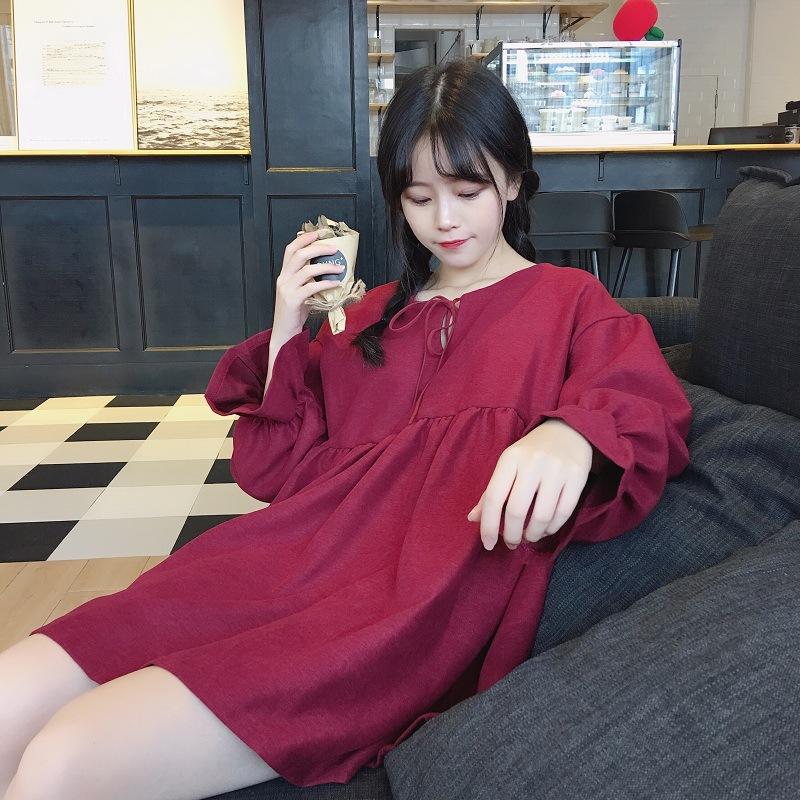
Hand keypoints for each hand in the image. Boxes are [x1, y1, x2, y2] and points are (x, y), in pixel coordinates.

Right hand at [273, 230, 343, 333]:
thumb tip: (329, 270)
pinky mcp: (293, 300)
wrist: (284, 332)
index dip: (303, 239)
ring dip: (326, 266)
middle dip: (317, 248)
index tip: (318, 233)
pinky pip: (311, 288)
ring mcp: (287, 289)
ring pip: (306, 270)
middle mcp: (283, 279)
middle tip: (334, 248)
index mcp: (284, 274)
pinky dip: (325, 284)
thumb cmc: (295, 313)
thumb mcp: (300, 292)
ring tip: (340, 268)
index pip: (290, 250)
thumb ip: (309, 280)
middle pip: (299, 255)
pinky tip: (336, 284)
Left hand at [467, 419, 593, 550]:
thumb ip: (491, 492)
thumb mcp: (508, 465)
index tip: (487, 544)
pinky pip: (563, 512)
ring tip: (529, 537)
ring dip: (533, 534)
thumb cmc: (532, 452)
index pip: (494, 497)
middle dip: (512, 534)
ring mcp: (557, 469)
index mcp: (510, 458)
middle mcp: (533, 462)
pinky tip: (546, 530)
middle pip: (517, 510)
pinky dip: (552, 528)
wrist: (568, 430)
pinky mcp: (578, 476)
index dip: (488, 525)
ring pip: (542, 516)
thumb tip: (472, 518)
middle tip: (511, 543)